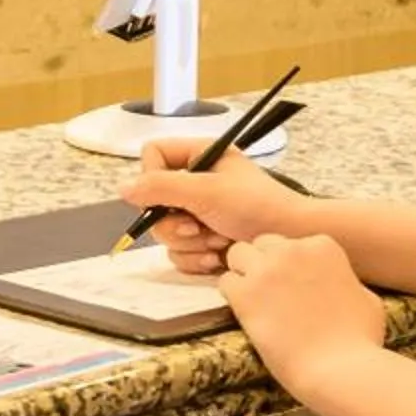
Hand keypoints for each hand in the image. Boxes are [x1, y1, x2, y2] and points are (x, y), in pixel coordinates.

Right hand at [116, 138, 308, 274]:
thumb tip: (123, 188)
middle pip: (153, 201)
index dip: (152, 177)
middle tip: (199, 226)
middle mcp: (195, 182)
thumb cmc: (257, 206)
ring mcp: (198, 213)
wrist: (291, 240)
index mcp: (199, 156)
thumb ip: (162, 187)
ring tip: (217, 241)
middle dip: (176, 222)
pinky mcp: (203, 241)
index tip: (169, 196)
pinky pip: (178, 253)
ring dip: (190, 243)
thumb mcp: (207, 191)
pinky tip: (218, 257)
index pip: (152, 156)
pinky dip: (196, 258)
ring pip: (164, 232)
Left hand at [219, 234, 386, 393]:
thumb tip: (342, 283)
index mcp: (322, 246)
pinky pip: (226, 282)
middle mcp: (293, 250)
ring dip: (243, 274)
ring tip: (253, 300)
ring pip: (237, 255)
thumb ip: (346, 281)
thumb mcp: (366, 298)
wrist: (340, 368)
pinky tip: (245, 313)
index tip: (294, 287)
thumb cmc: (359, 340)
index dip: (290, 266)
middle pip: (263, 244)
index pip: (292, 243)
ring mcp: (267, 270)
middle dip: (263, 264)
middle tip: (270, 294)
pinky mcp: (246, 294)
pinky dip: (232, 295)